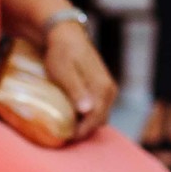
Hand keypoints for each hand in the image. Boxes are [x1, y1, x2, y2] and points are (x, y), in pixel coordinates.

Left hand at [41, 20, 117, 140]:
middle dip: (85, 129)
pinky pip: (99, 107)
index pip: (96, 117)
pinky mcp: (102, 87)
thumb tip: (87, 110)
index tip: (67, 136)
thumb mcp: (64, 71)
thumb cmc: (61, 52)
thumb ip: (76, 90)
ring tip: (68, 126)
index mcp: (102, 87)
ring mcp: (107, 88)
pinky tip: (74, 116)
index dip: (83, 130)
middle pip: (100, 119)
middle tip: (65, 134)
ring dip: (87, 123)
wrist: (66, 35)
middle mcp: (109, 90)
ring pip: (100, 114)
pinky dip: (88, 115)